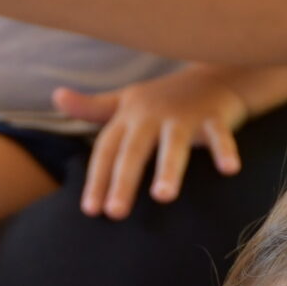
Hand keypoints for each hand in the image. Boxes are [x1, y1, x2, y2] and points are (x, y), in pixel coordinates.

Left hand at [54, 71, 248, 219]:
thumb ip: (92, 108)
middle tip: (115, 213)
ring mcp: (184, 116)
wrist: (214, 72)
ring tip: (163, 197)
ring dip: (169, 169)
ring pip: (174, 145)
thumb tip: (56, 96)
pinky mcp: (214, 117)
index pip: (106, 151)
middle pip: (134, 151)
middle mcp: (153, 116)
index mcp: (129, 117)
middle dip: (123, 181)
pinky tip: (229, 171)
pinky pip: (221, 135)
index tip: (90, 211)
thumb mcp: (125, 101)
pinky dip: (226, 150)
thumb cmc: (163, 97)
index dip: (97, 179)